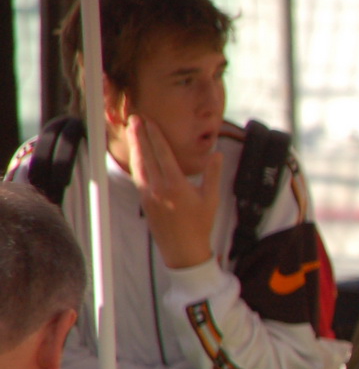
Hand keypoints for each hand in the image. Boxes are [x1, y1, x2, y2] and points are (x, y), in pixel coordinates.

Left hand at [126, 113, 219, 268]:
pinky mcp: (144, 200)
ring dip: (134, 146)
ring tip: (131, 131)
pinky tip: (135, 155)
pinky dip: (135, 161)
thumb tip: (216, 154)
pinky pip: (137, 176)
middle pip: (145, 155)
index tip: (149, 121)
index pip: (162, 153)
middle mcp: (158, 187)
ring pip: (138, 164)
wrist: (183, 249)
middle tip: (134, 118)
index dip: (154, 135)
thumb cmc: (200, 225)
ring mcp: (148, 193)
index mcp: (176, 184)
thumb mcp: (212, 199)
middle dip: (139, 135)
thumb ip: (212, 174)